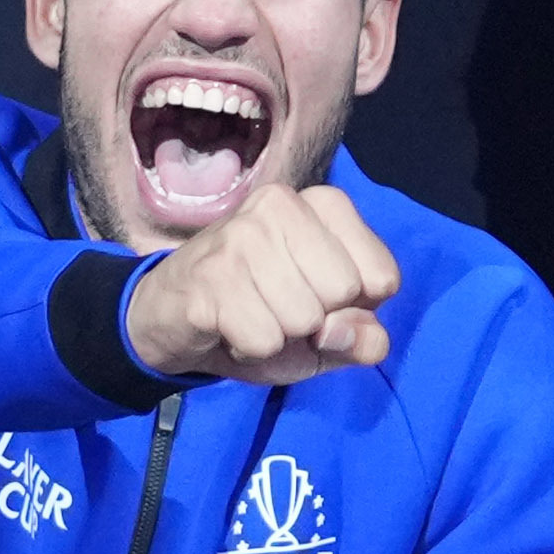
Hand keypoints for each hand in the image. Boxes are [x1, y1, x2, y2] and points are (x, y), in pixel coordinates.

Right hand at [122, 176, 399, 386]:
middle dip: (315, 321)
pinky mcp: (212, 274)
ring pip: (304, 319)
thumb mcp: (327, 334)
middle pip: (344, 293)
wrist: (171, 319)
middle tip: (277, 308)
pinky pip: (264, 339)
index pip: (383, 276)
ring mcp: (243, 235)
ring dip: (279, 337)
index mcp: (324, 204)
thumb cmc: (261, 315)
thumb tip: (364, 337)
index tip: (316, 298)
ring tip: (251, 314)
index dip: (354, 309)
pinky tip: (229, 325)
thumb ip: (363, 338)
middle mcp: (282, 204)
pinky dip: (250, 349)